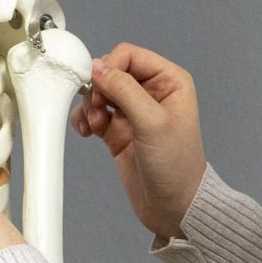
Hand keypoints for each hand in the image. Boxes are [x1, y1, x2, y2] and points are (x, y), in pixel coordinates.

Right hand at [72, 42, 206, 240]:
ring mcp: (133, 111)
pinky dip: (85, 119)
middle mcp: (152, 92)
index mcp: (169, 81)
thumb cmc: (176, 167)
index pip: (129, 56)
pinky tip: (88, 132)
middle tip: (98, 112)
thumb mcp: (152, 123)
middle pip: (111, 72)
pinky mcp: (118, 130)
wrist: (173, 206)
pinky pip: (93, 113)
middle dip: (98, 89)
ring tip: (95, 126)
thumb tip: (97, 67)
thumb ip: (124, 91)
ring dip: (90, 106)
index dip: (110, 68)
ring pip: (99, 92)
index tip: (100, 90)